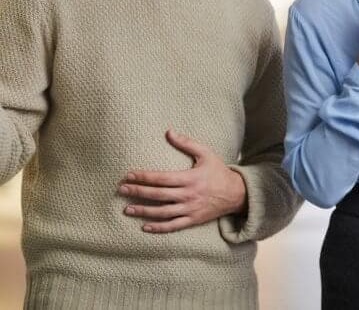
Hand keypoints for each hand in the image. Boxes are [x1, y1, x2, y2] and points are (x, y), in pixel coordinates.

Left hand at [118, 130, 245, 233]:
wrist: (237, 194)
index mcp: (189, 178)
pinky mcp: (193, 220)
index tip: (128, 175)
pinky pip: (173, 226)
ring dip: (144, 211)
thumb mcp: (205, 153)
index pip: (161, 178)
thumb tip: (168, 131)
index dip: (144, 177)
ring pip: (163, 213)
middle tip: (121, 190)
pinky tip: (144, 226)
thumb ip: (186, 143)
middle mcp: (188, 196)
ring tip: (127, 209)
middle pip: (158, 195)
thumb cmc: (218, 171)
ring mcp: (190, 210)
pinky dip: (159, 228)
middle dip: (138, 192)